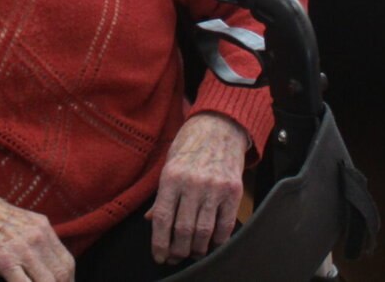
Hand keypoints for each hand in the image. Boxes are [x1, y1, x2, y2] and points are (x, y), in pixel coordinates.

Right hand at [0, 193, 73, 281]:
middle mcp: (37, 237)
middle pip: (61, 274)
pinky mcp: (5, 260)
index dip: (68, 281)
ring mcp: (22, 249)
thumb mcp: (24, 221)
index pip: (66, 262)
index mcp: (43, 227)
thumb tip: (49, 263)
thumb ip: (39, 239)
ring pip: (47, 281)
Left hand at [146, 113, 248, 264]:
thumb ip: (161, 194)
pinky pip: (226, 225)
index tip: (159, 256)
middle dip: (178, 251)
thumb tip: (150, 220)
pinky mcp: (233, 191)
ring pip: (204, 231)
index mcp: (171, 176)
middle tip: (176, 258)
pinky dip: (218, 240)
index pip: (162, 218)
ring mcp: (214, 187)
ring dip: (197, 249)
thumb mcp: (169, 164)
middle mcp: (192, 183)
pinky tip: (212, 243)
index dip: (159, 243)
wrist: (220, 126)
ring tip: (192, 253)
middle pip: (183, 230)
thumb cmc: (190, 145)